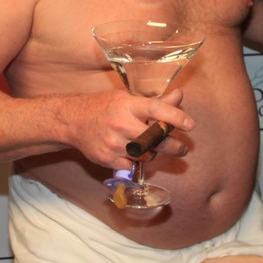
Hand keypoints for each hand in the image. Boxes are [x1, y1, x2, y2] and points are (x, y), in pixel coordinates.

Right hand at [73, 88, 193, 169]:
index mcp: (127, 105)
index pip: (156, 110)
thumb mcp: (127, 98)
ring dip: (154, 153)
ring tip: (152, 147)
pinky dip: (137, 162)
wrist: (73, 121)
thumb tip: (179, 96)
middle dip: (174, 146)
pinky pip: (132, 166)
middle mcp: (121, 124)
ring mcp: (113, 143)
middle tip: (182, 149)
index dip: (175, 117)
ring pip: (146, 155)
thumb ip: (155, 102)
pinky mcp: (107, 159)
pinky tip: (134, 154)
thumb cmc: (104, 107)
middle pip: (155, 139)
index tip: (190, 125)